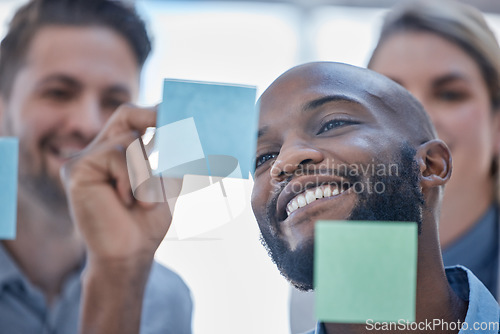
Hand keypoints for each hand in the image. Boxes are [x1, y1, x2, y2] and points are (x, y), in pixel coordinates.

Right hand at [61, 104, 179, 333]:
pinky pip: (115, 154)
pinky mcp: (76, 169)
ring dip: (145, 172)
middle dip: (151, 122)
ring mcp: (85, 160)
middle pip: (125, 116)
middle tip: (169, 130)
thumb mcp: (166, 181)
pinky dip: (131, 178)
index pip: (130, 118)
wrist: (130, 251)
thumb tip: (187, 128)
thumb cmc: (147, 220)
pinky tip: (126, 200)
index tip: (174, 112)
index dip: (152, 112)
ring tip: (143, 199)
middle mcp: (98, 152)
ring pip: (127, 140)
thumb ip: (171, 155)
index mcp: (117, 154)